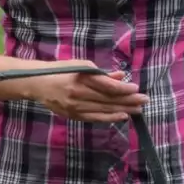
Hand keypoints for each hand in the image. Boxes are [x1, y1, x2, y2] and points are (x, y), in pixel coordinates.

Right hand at [26, 61, 147, 123]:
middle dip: (129, 100)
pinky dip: (110, 118)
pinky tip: (122, 116)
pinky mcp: (73, 115)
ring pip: (104, 110)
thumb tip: (120, 76)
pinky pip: (95, 118)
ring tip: (138, 110)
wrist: (38, 84)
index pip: (107, 86)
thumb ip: (101, 73)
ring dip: (123, 110)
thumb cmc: (61, 71)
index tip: (136, 88)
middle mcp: (78, 93)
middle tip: (145, 100)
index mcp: (80, 78)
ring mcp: (75, 106)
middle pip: (108, 99)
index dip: (123, 89)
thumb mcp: (80, 65)